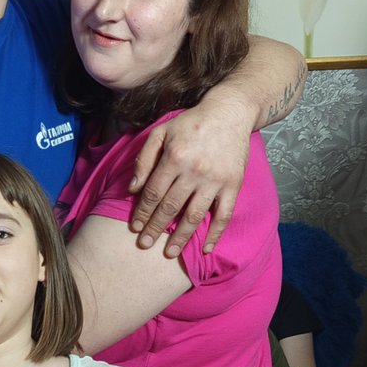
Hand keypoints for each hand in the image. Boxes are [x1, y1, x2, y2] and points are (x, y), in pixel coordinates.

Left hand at [128, 102, 249, 256]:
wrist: (230, 113)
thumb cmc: (191, 123)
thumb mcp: (161, 132)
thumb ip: (144, 159)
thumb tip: (133, 189)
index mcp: (174, 158)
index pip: (153, 192)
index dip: (142, 212)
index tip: (134, 227)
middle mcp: (194, 171)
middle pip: (170, 207)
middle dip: (155, 229)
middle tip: (143, 245)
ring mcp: (215, 180)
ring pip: (194, 216)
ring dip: (180, 238)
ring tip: (169, 253)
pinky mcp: (233, 185)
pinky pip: (224, 215)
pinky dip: (215, 234)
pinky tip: (206, 249)